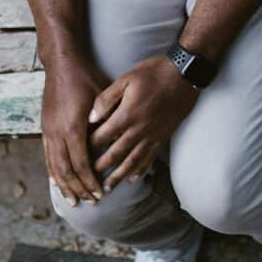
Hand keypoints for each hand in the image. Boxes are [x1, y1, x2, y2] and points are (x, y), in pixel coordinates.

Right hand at [41, 56, 109, 206]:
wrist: (62, 62)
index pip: (82, 163)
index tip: (100, 193)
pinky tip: (57, 181)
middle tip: (90, 202)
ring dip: (64, 185)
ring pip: (54, 166)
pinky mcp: (44, 127)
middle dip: (79, 189)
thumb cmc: (87, 77)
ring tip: (73, 200)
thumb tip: (118, 143)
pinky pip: (47, 156)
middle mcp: (57, 132)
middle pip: (67, 170)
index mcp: (73, 127)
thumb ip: (108, 120)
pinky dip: (53, 171)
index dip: (91, 181)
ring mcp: (48, 130)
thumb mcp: (103, 97)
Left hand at [87, 55, 199, 191]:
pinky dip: (141, 170)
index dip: (87, 148)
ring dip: (118, 177)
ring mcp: (153, 135)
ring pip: (132, 162)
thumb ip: (107, 98)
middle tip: (86, 182)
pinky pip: (150, 158)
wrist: (185, 74)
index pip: (101, 137)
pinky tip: (133, 178)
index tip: (76, 156)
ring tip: (106, 189)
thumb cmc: (154, 72)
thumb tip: (91, 117)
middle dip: (99, 169)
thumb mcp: (126, 78)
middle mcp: (139, 130)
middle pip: (115, 155)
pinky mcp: (163, 136)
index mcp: (127, 115)